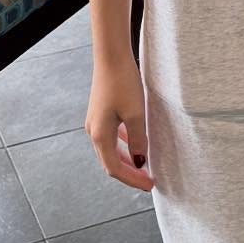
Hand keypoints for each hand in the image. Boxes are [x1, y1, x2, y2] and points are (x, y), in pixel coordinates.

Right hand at [85, 55, 153, 190]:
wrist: (110, 56)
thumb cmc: (122, 83)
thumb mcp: (136, 113)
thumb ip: (138, 139)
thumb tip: (140, 160)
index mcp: (100, 135)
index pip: (115, 168)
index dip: (132, 179)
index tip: (150, 185)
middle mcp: (94, 131)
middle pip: (110, 162)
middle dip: (130, 173)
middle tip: (148, 181)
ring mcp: (95, 122)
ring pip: (110, 150)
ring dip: (126, 160)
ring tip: (143, 166)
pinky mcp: (101, 113)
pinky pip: (111, 137)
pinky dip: (123, 145)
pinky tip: (134, 143)